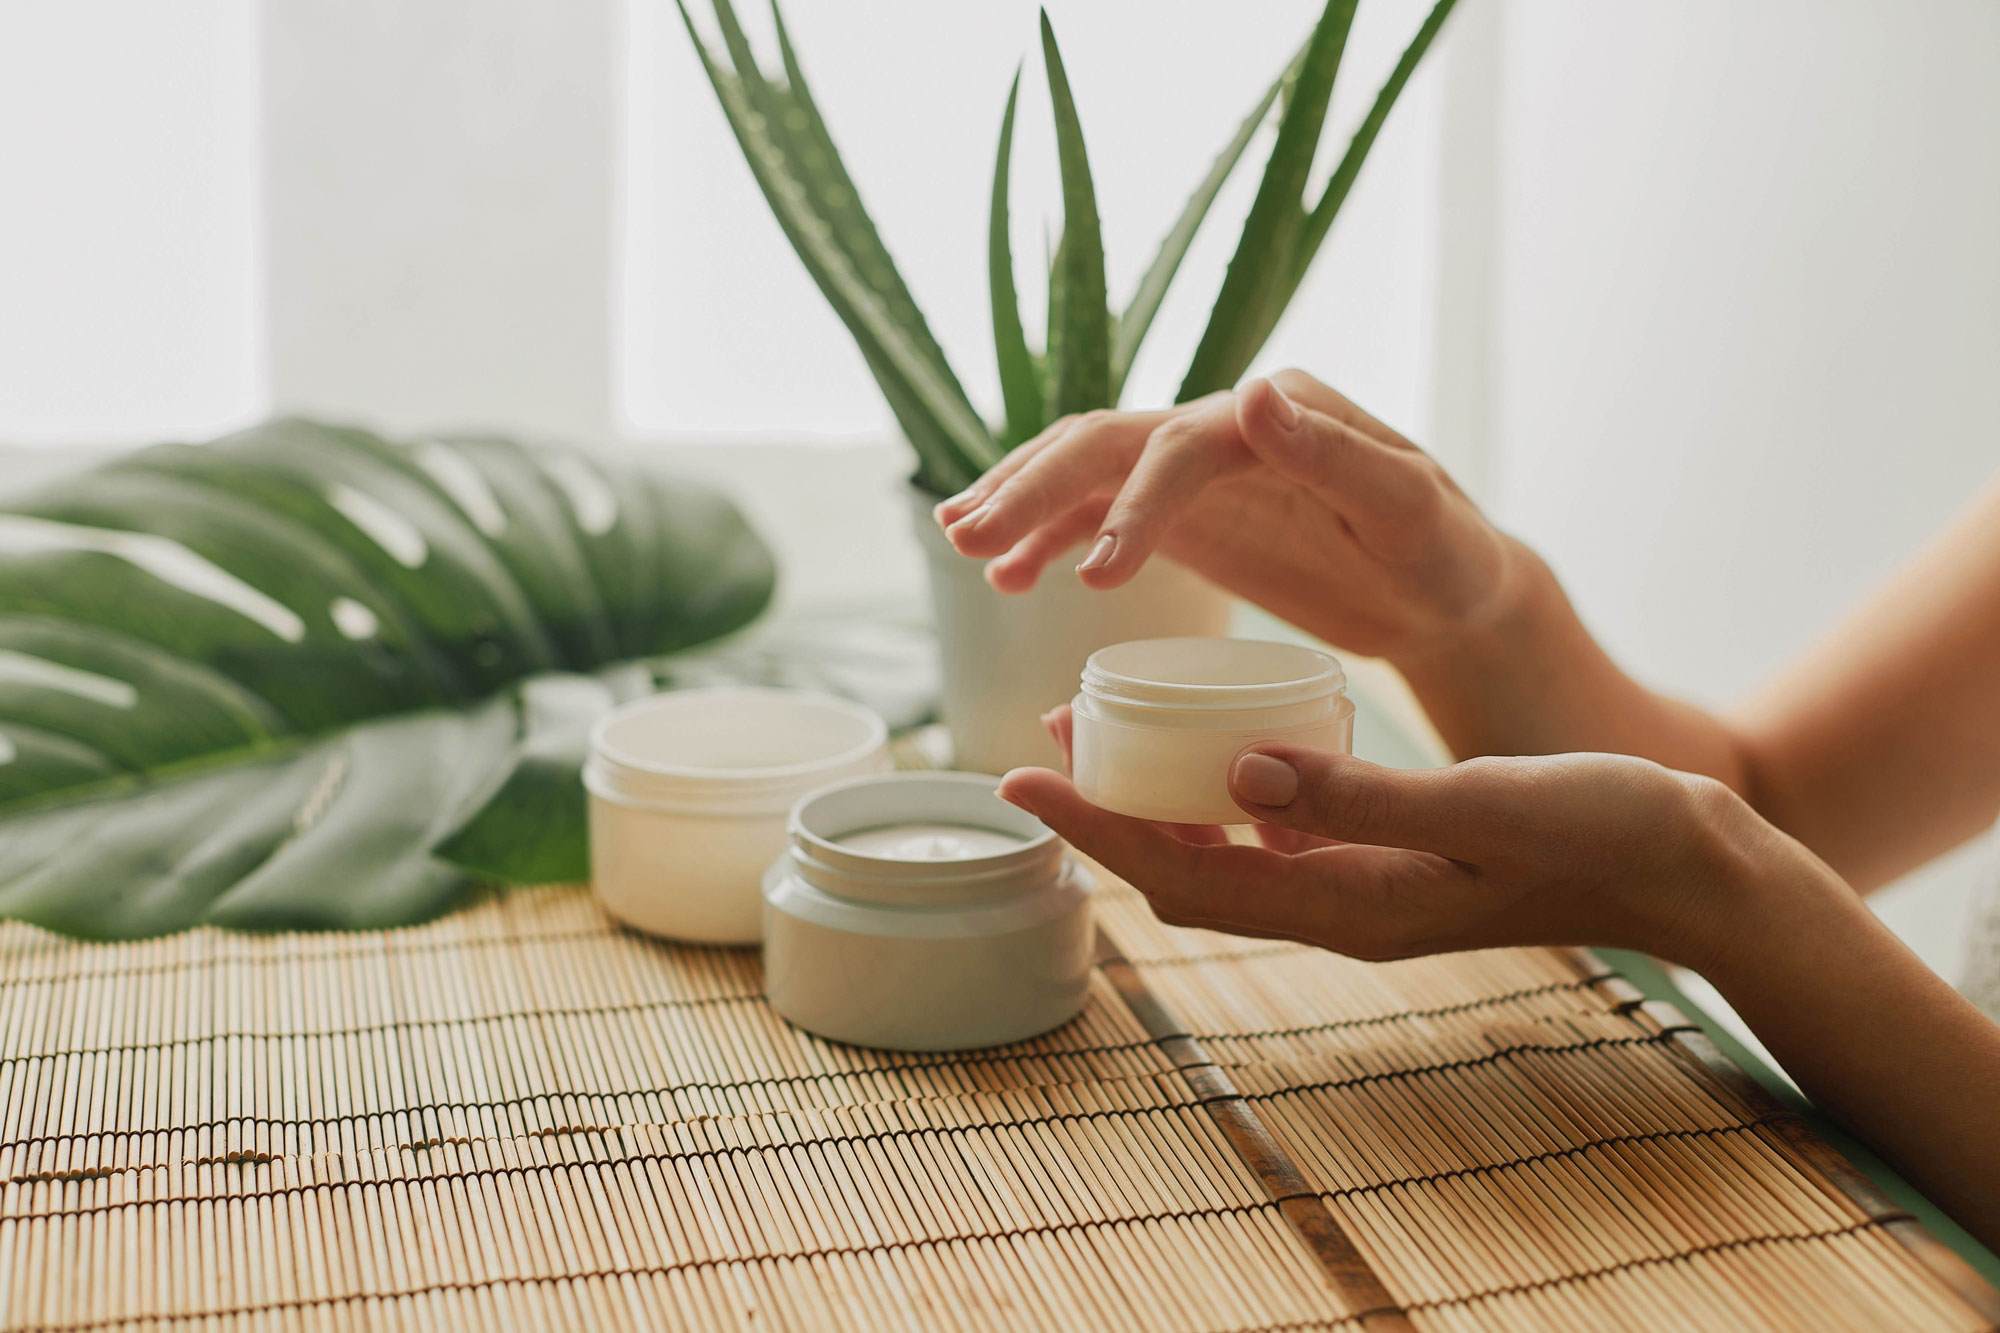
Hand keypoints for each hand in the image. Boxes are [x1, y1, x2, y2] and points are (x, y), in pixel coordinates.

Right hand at [933, 370, 1545, 664]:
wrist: (1447, 591)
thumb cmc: (1444, 552)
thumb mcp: (1408, 508)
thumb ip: (1335, 452)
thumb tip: (1256, 388)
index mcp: (1279, 413)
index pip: (1181, 444)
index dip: (1133, 505)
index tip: (1097, 576)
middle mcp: (1225, 426)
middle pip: (1106, 442)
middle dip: (1034, 487)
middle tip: (971, 537)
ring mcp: (1197, 469)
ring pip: (1085, 471)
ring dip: (1020, 502)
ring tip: (960, 541)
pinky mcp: (1185, 514)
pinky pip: (1097, 516)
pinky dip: (1047, 538)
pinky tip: (1003, 574)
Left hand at [999, 744, 1815, 968]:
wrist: (1694, 872)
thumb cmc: (1604, 831)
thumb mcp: (1481, 804)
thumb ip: (1358, 796)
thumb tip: (1235, 780)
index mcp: (1354, 905)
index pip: (1185, 878)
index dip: (1094, 831)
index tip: (1018, 778)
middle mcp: (1345, 910)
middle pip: (1185, 877)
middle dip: (1104, 820)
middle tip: (1040, 748)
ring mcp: (1368, 892)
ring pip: (1226, 860)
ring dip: (1157, 809)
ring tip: (1103, 739)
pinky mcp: (1393, 866)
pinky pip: (1279, 842)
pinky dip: (1225, 802)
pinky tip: (1216, 751)